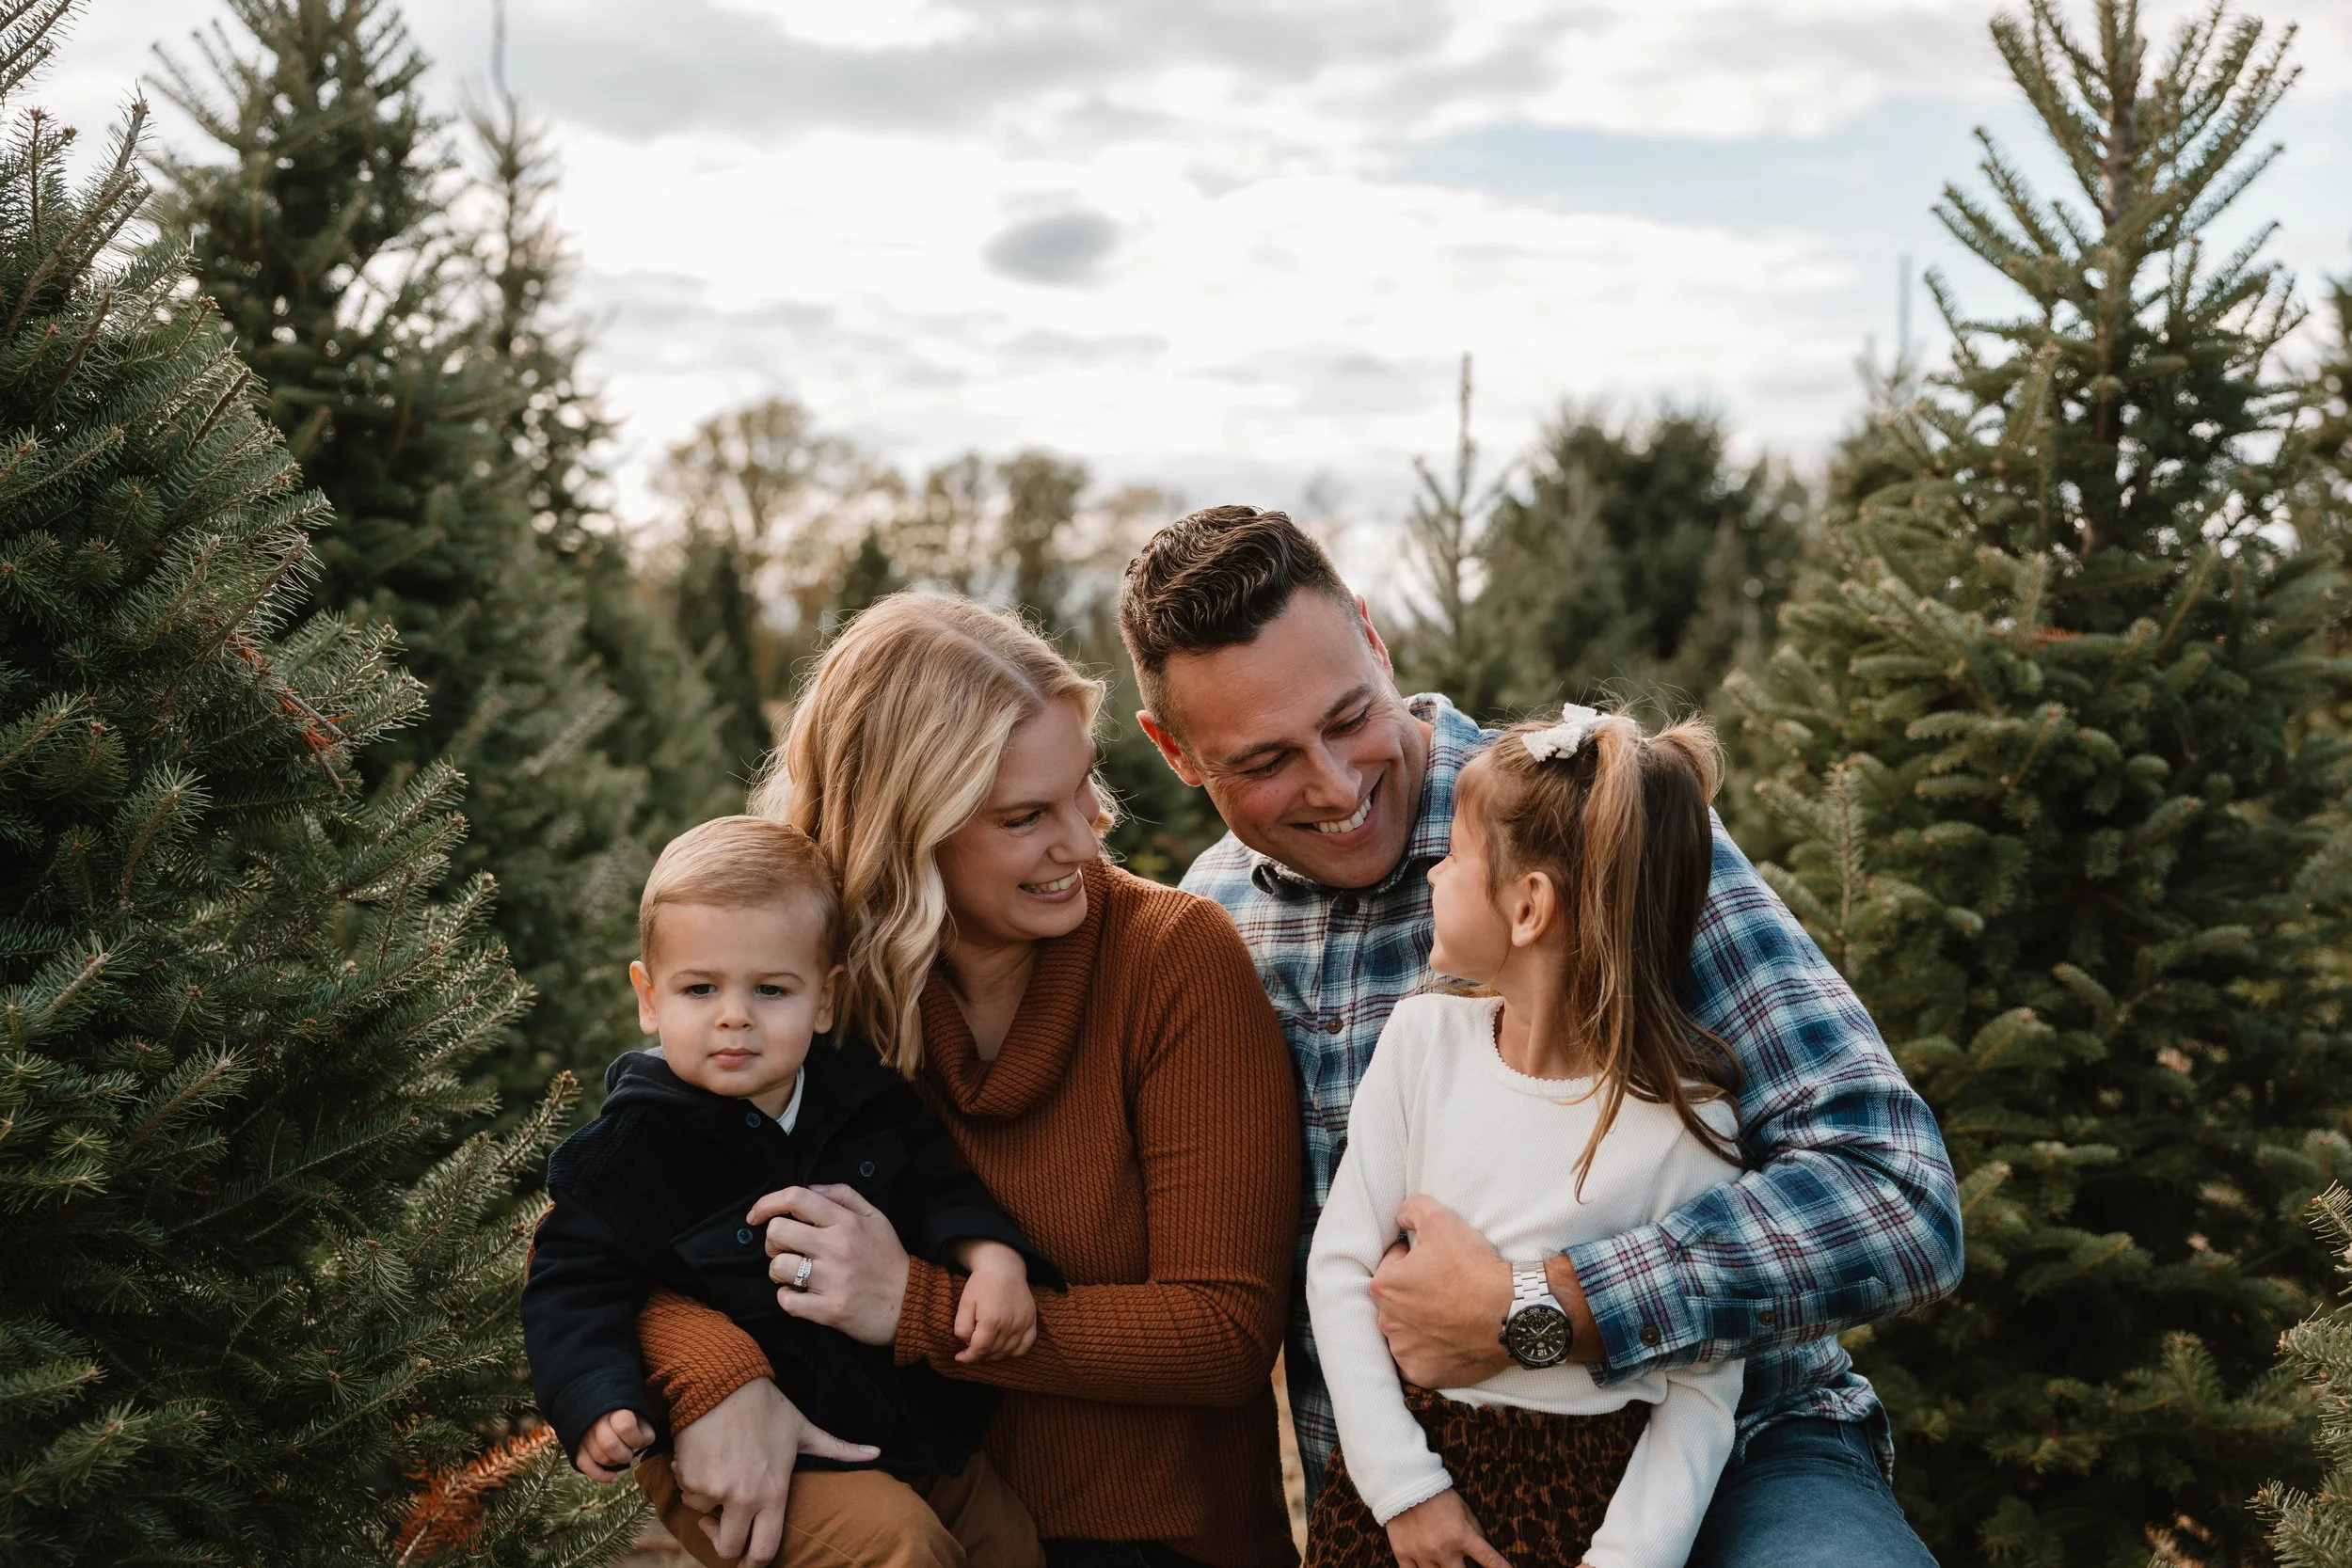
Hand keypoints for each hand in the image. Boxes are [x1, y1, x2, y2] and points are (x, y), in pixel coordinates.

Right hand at [573, 1408, 654, 1481]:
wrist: (600, 1404)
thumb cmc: (626, 1412)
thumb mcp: (639, 1412)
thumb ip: (645, 1426)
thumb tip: (642, 1443)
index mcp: (614, 1409)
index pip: (625, 1427)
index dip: (637, 1439)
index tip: (641, 1439)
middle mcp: (596, 1421)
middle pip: (610, 1445)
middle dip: (625, 1454)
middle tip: (630, 1452)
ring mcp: (584, 1434)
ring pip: (600, 1457)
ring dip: (616, 1462)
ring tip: (622, 1455)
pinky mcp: (576, 1446)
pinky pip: (586, 1466)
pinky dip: (601, 1475)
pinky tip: (615, 1478)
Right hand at [669, 1377, 878, 1567]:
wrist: (721, 1383)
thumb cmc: (766, 1407)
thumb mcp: (803, 1430)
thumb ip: (838, 1449)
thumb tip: (875, 1453)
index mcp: (773, 1493)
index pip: (765, 1550)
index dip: (756, 1565)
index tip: (749, 1561)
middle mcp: (743, 1498)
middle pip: (728, 1549)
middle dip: (723, 1541)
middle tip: (722, 1524)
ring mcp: (714, 1491)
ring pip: (703, 1515)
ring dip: (707, 1500)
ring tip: (720, 1470)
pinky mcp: (690, 1479)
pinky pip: (687, 1492)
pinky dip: (692, 1481)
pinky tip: (705, 1458)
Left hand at [751, 1183, 912, 1346]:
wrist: (912, 1304)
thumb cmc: (888, 1258)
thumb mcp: (875, 1217)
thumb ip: (843, 1196)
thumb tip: (810, 1189)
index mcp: (847, 1222)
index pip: (797, 1199)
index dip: (767, 1203)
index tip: (755, 1216)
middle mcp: (837, 1247)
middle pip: (777, 1232)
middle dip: (772, 1241)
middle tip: (786, 1249)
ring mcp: (832, 1280)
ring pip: (777, 1267)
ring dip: (779, 1271)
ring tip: (795, 1275)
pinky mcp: (829, 1310)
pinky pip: (787, 1301)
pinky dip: (788, 1298)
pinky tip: (801, 1296)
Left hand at [951, 1240, 1037, 1362]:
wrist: (1003, 1267)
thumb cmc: (981, 1284)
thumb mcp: (964, 1303)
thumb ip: (962, 1328)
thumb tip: (967, 1344)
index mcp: (992, 1321)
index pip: (979, 1350)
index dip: (968, 1357)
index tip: (959, 1357)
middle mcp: (1010, 1325)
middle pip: (993, 1352)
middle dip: (979, 1354)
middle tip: (970, 1348)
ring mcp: (1023, 1323)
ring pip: (1008, 1351)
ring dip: (994, 1354)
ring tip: (984, 1346)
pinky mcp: (1031, 1320)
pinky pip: (1025, 1345)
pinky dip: (1014, 1351)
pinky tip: (1003, 1347)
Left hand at [1374, 1197, 1600, 1385]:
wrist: (1513, 1312)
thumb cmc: (1475, 1268)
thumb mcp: (1441, 1219)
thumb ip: (1412, 1210)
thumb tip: (1401, 1216)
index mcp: (1384, 1286)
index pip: (1392, 1264)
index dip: (1414, 1257)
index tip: (1437, 1261)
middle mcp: (1387, 1323)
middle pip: (1397, 1300)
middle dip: (1415, 1292)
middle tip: (1447, 1287)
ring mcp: (1406, 1352)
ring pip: (1407, 1331)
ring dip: (1421, 1322)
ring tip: (1451, 1313)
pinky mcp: (1425, 1374)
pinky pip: (1421, 1361)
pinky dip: (1433, 1352)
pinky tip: (1452, 1339)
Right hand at [1385, 1487, 1512, 1567]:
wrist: (1404, 1483)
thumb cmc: (1438, 1495)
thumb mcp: (1464, 1509)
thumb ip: (1475, 1532)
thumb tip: (1482, 1552)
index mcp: (1462, 1536)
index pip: (1489, 1560)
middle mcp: (1443, 1549)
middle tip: (1463, 1565)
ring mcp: (1422, 1554)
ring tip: (1445, 1561)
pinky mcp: (1404, 1554)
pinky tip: (1428, 1567)